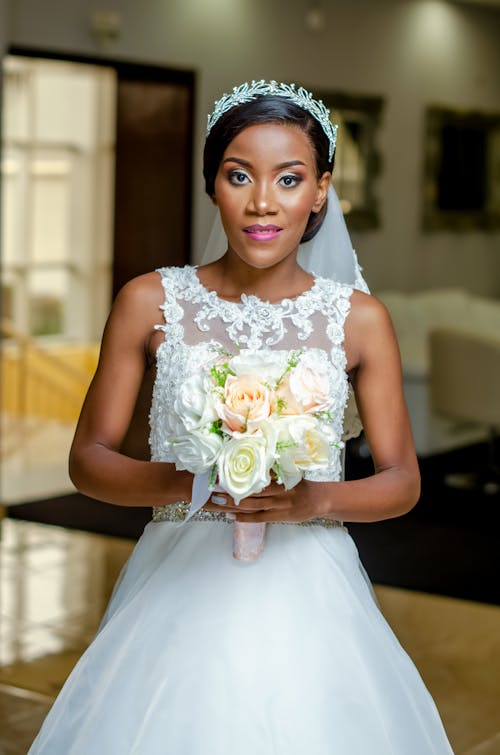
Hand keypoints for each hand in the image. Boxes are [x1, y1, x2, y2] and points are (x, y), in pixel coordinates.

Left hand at [203, 479, 330, 522]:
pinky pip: (259, 518)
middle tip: (213, 489)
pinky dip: (245, 517)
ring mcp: (279, 505)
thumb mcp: (288, 473)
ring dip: (234, 504)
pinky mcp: (280, 516)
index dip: (238, 475)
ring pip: (253, 505)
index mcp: (280, 477)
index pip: (256, 475)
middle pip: (251, 491)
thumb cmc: (300, 484)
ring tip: (217, 502)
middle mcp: (279, 490)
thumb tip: (251, 461)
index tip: (222, 472)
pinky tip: (231, 516)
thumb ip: (271, 471)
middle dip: (231, 491)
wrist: (319, 499)